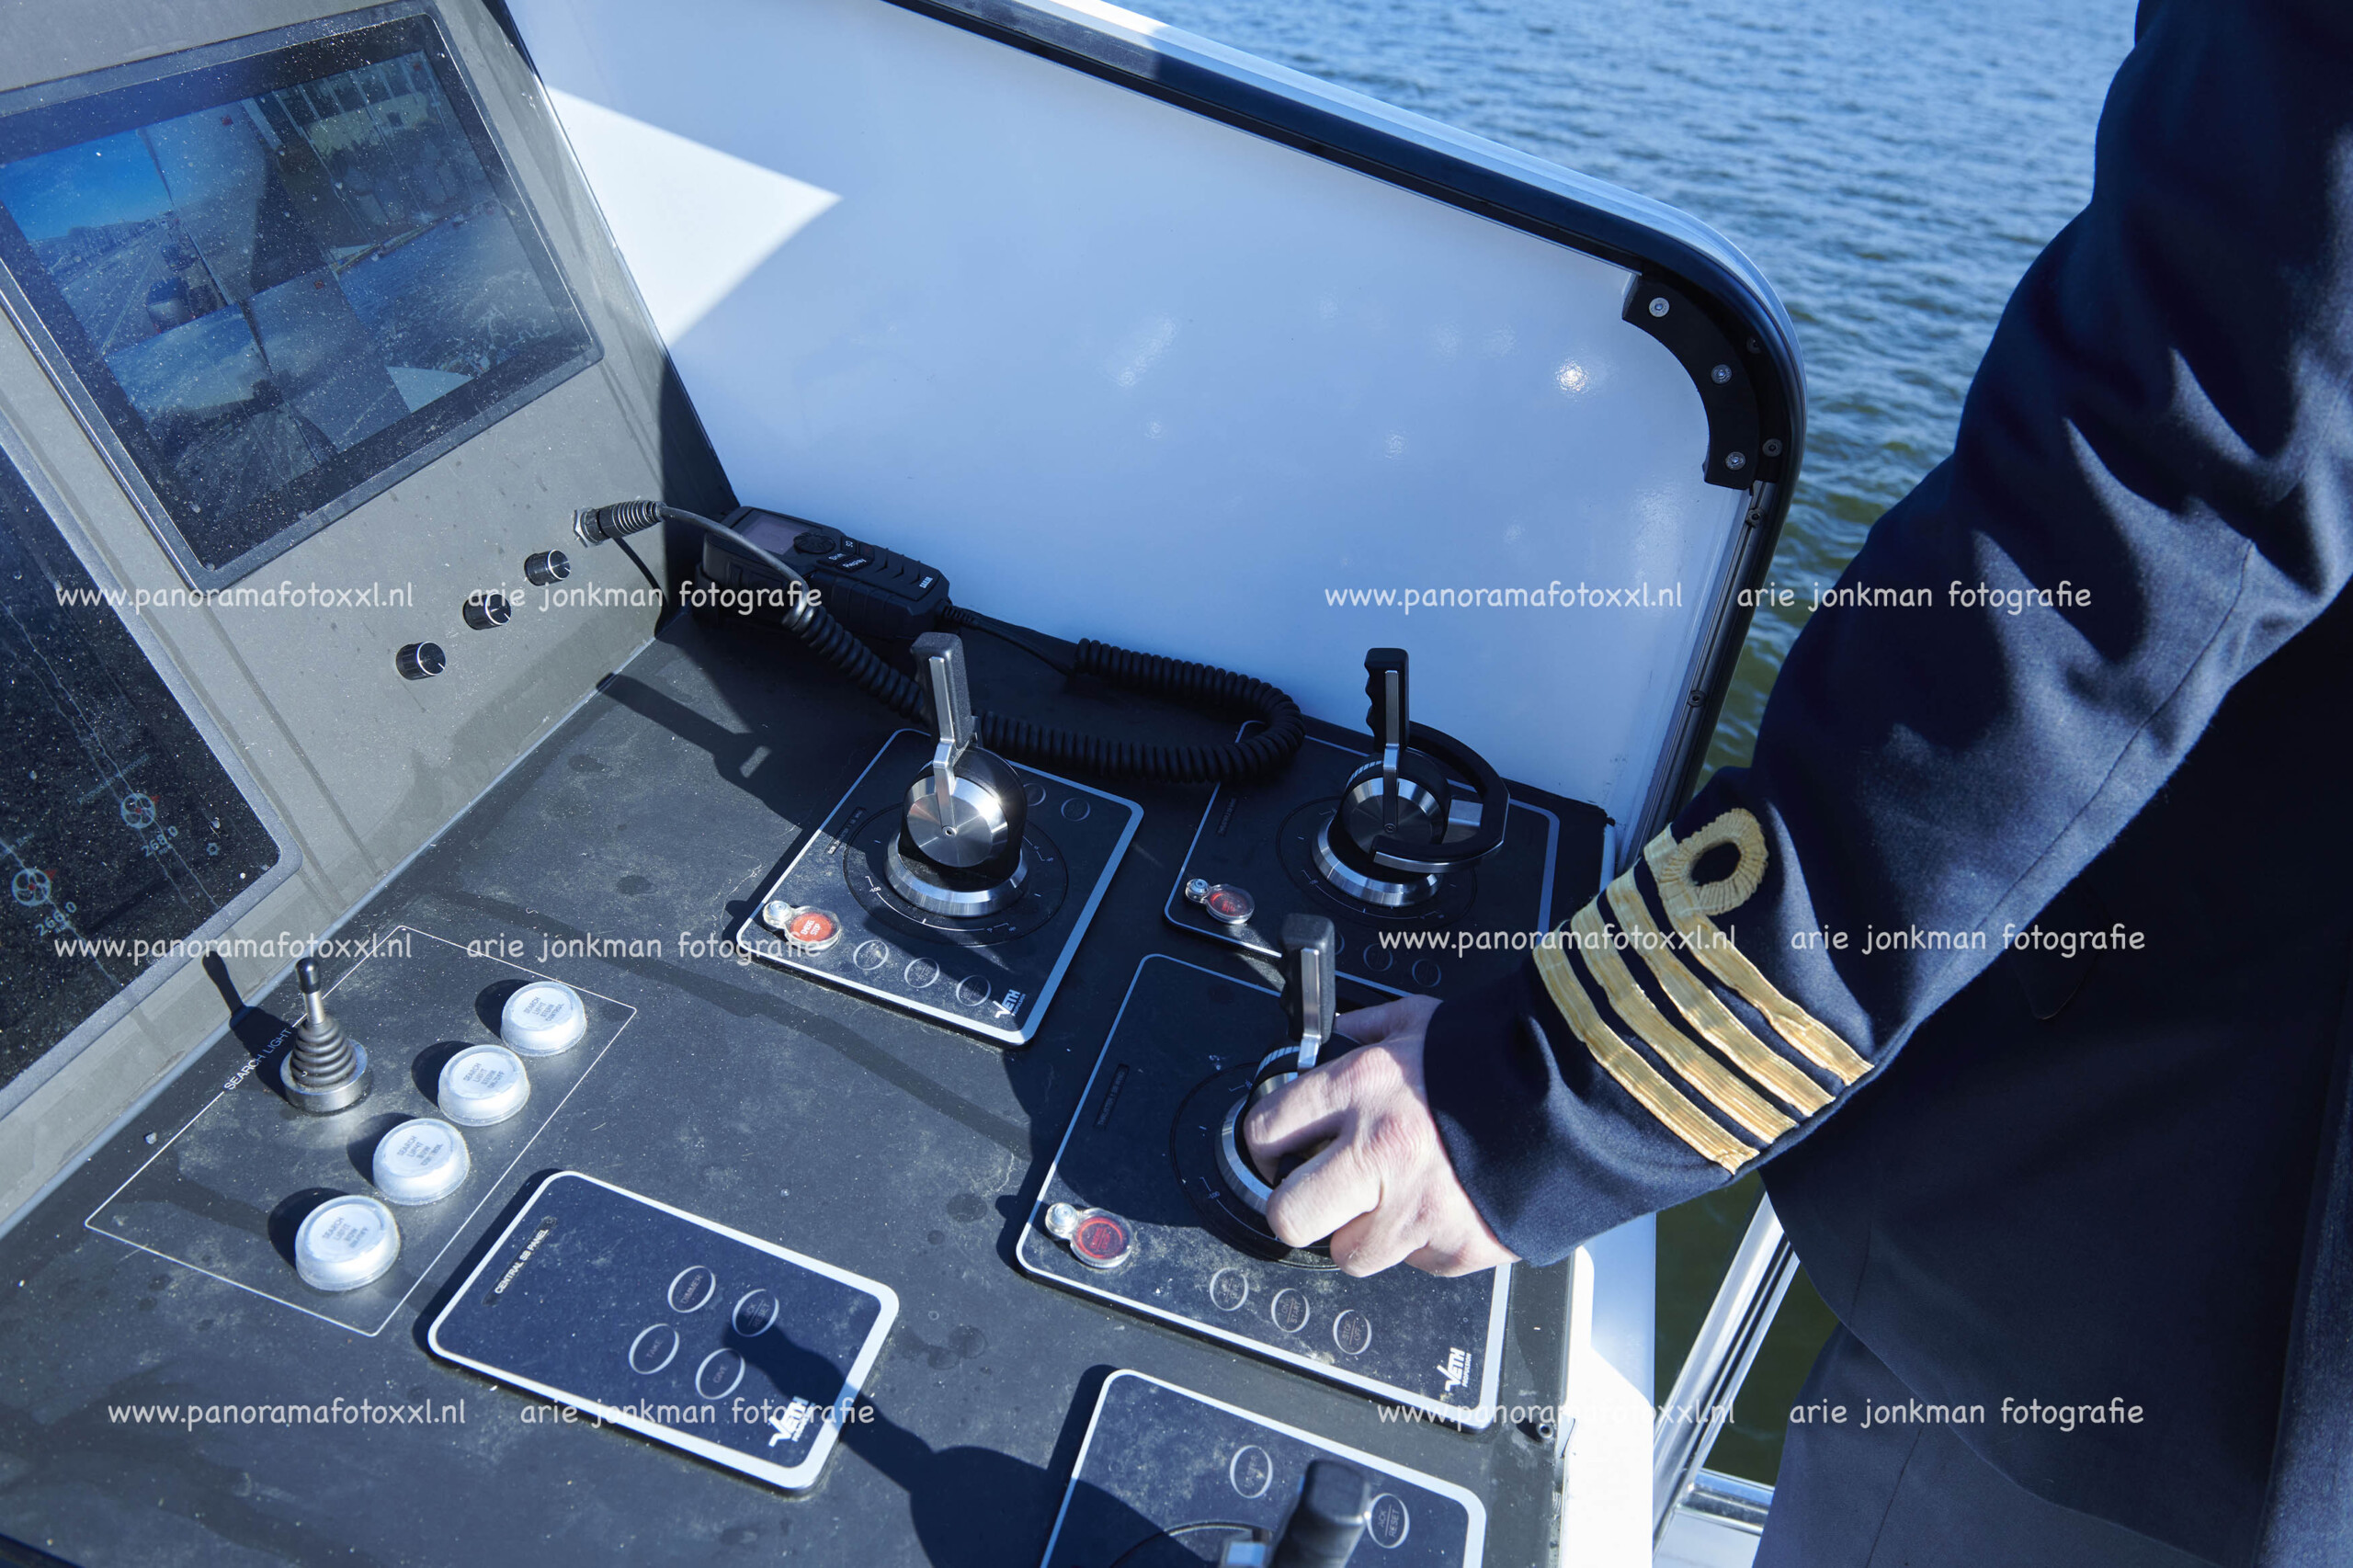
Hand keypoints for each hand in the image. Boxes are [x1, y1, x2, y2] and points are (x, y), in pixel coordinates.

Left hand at [1242, 994, 1516, 1277]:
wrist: (1577, 1099)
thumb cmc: (1499, 1058)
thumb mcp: (1424, 1021)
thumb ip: (1374, 1028)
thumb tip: (1345, 1030)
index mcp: (1361, 1088)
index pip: (1267, 1129)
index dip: (1263, 1146)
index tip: (1274, 1153)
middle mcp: (1378, 1152)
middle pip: (1288, 1214)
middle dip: (1296, 1207)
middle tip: (1316, 1195)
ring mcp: (1415, 1208)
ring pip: (1349, 1254)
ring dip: (1362, 1232)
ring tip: (1392, 1202)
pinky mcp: (1453, 1247)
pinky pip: (1414, 1262)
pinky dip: (1421, 1243)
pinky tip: (1443, 1207)